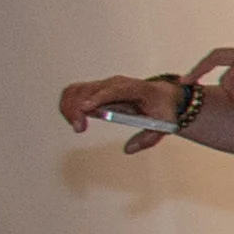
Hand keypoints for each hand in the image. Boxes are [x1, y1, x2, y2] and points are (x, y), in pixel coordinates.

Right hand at [59, 73, 183, 133]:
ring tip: (77, 126)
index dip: (98, 98)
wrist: (162, 96)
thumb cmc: (162, 108)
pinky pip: (74, 93)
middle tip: (79, 129)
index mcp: (135, 88)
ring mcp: (103, 86)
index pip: (113, 90)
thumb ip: (148, 138)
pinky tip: (75, 120)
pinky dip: (68, 105)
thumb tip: (128, 149)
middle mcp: (115, 84)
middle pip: (88, 90)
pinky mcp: (95, 91)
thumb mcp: (165, 125)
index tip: (85, 109)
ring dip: (69, 107)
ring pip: (76, 90)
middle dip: (77, 108)